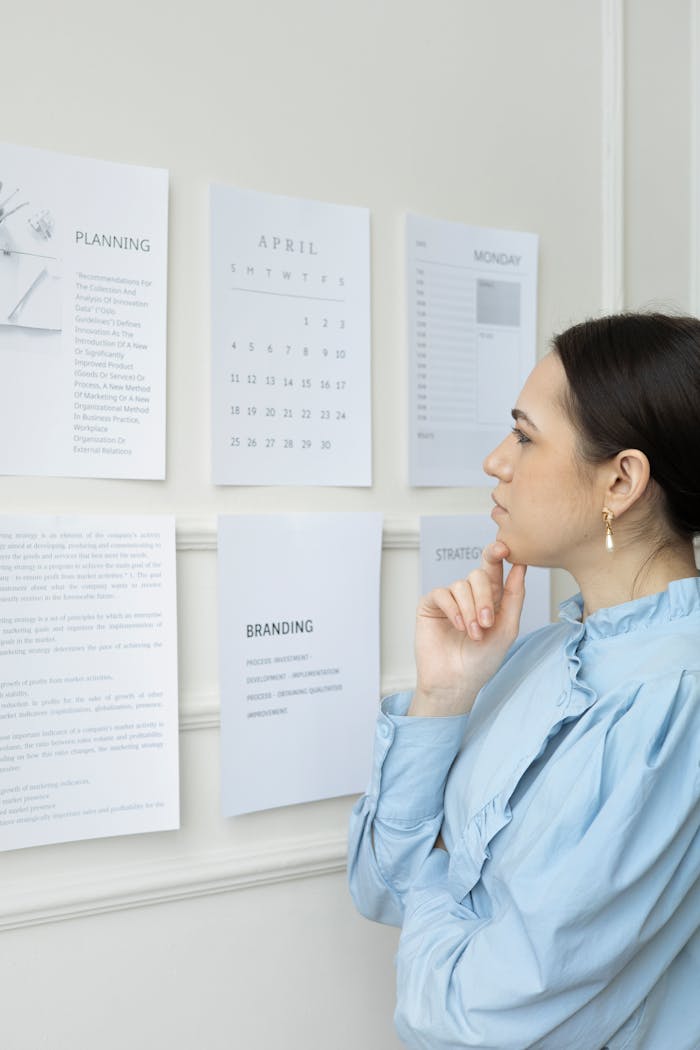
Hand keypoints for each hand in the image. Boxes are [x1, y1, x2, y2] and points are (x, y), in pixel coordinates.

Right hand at [409, 541, 525, 716]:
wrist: (457, 682)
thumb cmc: (483, 660)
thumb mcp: (507, 628)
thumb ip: (514, 596)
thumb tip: (521, 566)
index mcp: (490, 597)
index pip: (494, 568)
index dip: (497, 554)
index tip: (503, 548)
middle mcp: (469, 594)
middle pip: (478, 575)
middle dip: (484, 597)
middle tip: (487, 622)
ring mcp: (449, 599)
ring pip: (461, 585)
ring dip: (470, 610)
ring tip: (473, 634)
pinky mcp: (430, 605)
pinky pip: (442, 593)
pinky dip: (453, 609)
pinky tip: (458, 627)